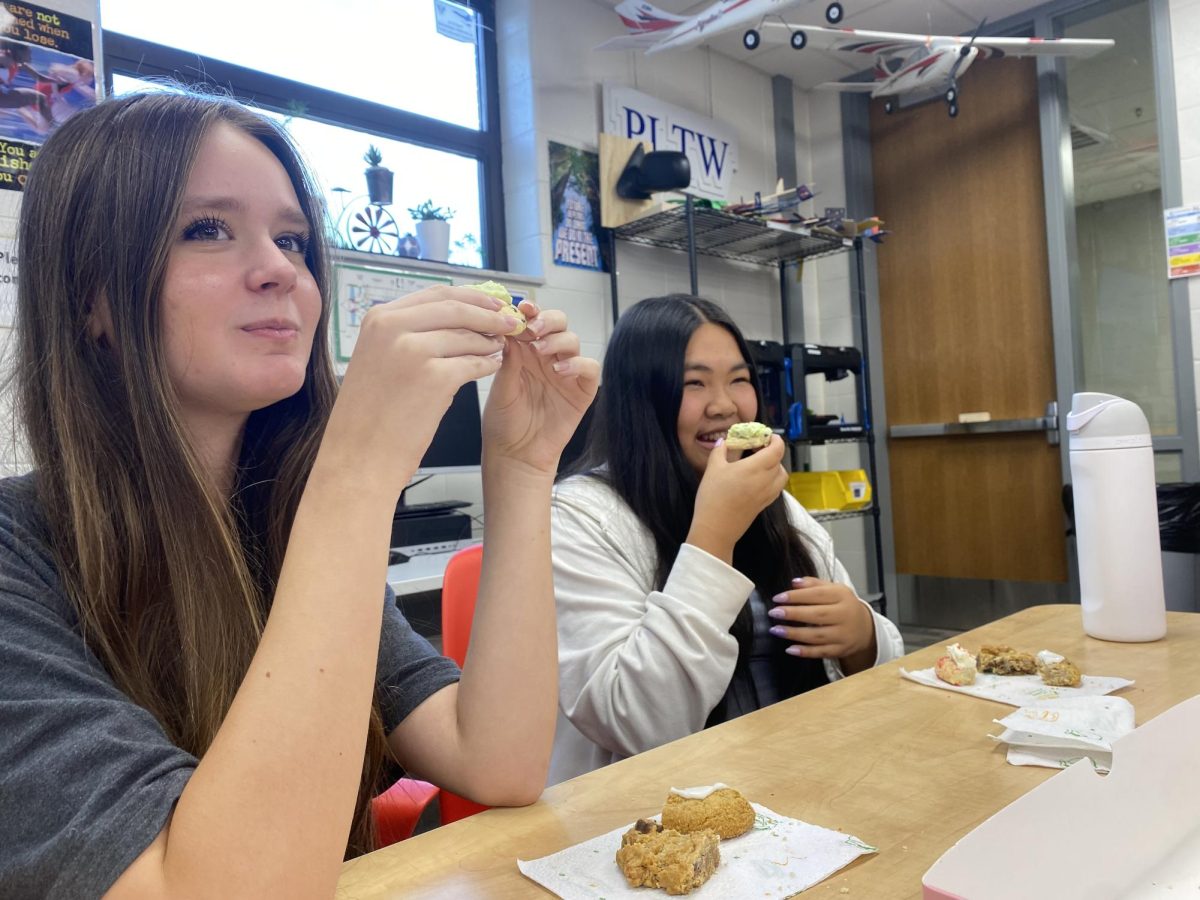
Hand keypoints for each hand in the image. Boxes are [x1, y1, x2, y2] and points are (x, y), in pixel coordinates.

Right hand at [321, 285, 516, 495]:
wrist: (359, 456)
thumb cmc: (370, 414)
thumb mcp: (377, 358)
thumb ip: (408, 333)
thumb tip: (457, 317)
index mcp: (378, 319)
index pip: (436, 294)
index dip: (471, 296)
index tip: (491, 301)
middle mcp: (393, 328)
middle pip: (457, 308)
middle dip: (489, 313)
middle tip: (509, 320)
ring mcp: (413, 351)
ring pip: (468, 336)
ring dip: (490, 341)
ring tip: (499, 347)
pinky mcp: (434, 378)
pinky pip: (474, 364)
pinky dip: (488, 364)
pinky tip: (493, 366)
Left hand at [481, 299, 599, 474]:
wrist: (516, 454)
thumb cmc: (504, 422)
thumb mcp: (500, 387)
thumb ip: (508, 359)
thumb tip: (511, 330)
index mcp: (525, 352)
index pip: (533, 322)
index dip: (530, 311)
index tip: (522, 308)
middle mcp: (547, 357)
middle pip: (558, 323)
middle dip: (547, 319)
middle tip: (533, 327)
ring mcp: (566, 372)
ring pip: (572, 340)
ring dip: (557, 340)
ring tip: (540, 350)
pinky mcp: (582, 390)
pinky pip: (589, 367)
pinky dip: (577, 364)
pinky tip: (558, 371)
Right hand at [686, 435, 787, 561]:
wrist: (716, 528)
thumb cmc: (713, 496)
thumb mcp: (712, 469)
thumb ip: (719, 451)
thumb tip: (723, 441)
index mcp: (756, 467)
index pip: (777, 449)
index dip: (776, 440)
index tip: (766, 436)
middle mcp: (766, 480)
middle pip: (779, 461)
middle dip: (772, 452)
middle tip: (758, 448)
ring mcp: (767, 494)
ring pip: (781, 476)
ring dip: (775, 467)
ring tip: (759, 464)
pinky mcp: (764, 505)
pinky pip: (776, 488)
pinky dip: (772, 480)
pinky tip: (757, 480)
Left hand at [767, 577, 876, 671]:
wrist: (865, 628)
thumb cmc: (842, 605)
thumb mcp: (833, 589)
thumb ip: (813, 584)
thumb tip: (794, 583)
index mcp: (842, 596)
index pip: (818, 594)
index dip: (797, 596)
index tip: (778, 598)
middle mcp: (845, 615)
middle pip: (818, 615)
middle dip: (794, 614)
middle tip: (774, 613)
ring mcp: (844, 634)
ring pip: (818, 635)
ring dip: (795, 634)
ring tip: (776, 630)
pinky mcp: (841, 650)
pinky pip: (821, 652)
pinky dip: (805, 652)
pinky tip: (789, 649)